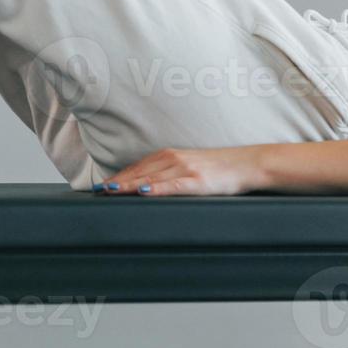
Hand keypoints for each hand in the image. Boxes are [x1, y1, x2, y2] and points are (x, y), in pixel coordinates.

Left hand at [93, 145, 264, 196]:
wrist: (249, 164)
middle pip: (140, 172)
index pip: (139, 167)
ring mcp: (186, 170)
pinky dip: (156, 188)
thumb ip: (172, 173)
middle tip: (97, 191)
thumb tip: (150, 186)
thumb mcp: (194, 166)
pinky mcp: (198, 181)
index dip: (119, 177)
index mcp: (173, 156)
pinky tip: (143, 191)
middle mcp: (176, 159)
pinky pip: (173, 185)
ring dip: (128, 184)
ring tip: (110, 191)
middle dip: (117, 182)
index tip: (102, 186)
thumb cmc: (223, 167)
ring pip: (151, 178)